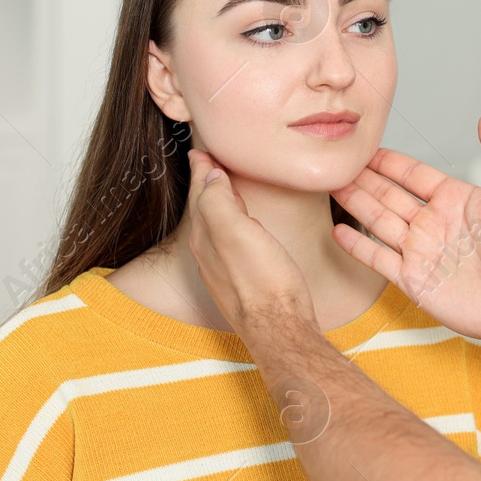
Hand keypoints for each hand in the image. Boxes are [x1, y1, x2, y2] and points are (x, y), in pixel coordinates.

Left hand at [184, 148, 317, 341]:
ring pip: (215, 226)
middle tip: (208, 163)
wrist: (280, 330)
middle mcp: (210, 252)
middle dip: (206, 184)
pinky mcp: (241, 282)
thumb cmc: (265, 283)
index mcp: (207, 235)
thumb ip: (218, 201)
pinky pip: (228, 244)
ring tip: (222, 188)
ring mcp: (224, 269)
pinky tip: (243, 229)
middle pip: (205, 208)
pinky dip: (231, 226)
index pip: (201, 192)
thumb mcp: (238, 232)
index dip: (202, 169)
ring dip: (217, 204)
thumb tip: (209, 176)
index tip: (201, 150)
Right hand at [330, 113, 480, 348]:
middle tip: (338, 163)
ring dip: (356, 204)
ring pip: (379, 221)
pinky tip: (338, 230)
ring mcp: (422, 253)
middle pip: (390, 195)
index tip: (366, 148)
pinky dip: (358, 245)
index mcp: (456, 201)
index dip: (389, 162)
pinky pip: (378, 259)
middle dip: (364, 179)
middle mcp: (436, 225)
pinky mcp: (413, 281)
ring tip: (332, 186)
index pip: (414, 175)